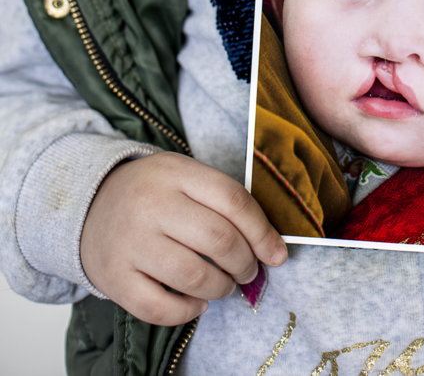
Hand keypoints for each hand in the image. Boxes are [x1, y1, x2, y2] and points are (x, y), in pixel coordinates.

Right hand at [80, 153, 286, 324]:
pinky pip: (159, 307)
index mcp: (175, 172)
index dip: (262, 231)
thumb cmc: (152, 193)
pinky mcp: (113, 277)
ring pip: (193, 275)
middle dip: (245, 263)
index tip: (277, 254)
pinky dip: (187, 311)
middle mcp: (151, 204)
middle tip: (248, 271)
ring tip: (224, 285)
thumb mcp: (185, 177)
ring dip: (221, 287)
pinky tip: (197, 303)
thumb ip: (223, 202)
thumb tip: (271, 248)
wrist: (88, 203)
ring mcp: (130, 242)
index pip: (233, 200)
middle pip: (218, 238)